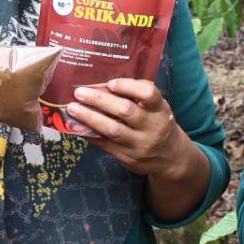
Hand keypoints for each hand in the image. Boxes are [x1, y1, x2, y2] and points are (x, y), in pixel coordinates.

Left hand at [70, 77, 191, 180]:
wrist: (171, 159)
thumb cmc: (159, 125)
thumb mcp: (159, 109)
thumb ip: (140, 96)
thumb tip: (107, 84)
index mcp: (160, 110)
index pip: (149, 94)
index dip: (129, 86)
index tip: (111, 84)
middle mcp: (152, 127)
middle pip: (125, 110)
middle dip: (100, 100)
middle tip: (80, 92)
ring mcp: (139, 144)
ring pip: (112, 129)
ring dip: (89, 117)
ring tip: (72, 108)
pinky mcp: (127, 158)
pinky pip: (105, 144)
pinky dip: (89, 134)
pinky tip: (76, 126)